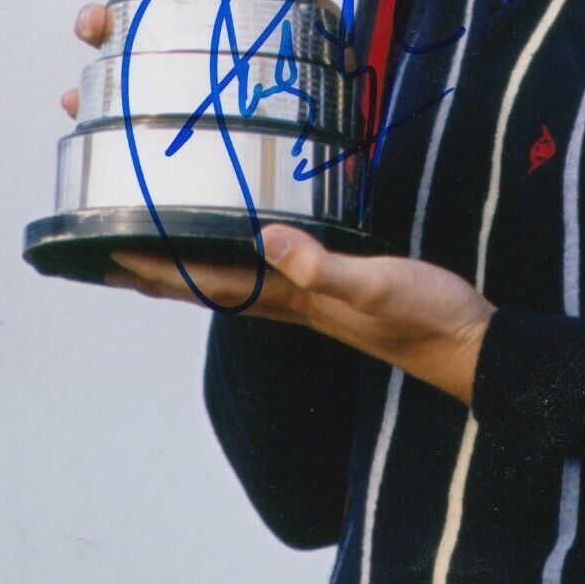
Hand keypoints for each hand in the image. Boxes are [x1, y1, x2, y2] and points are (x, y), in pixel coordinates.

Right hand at [61, 0, 337, 118]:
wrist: (312, 140)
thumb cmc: (317, 76)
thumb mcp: (321, 29)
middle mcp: (191, 14)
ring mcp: (166, 55)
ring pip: (118, 26)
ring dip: (99, 18)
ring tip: (94, 24)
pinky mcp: (148, 101)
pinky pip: (108, 93)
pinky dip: (86, 93)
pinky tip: (76, 97)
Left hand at [108, 227, 495, 406]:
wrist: (469, 346)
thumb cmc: (427, 315)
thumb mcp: (378, 281)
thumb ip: (324, 265)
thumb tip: (268, 237)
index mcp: (297, 300)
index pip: (214, 283)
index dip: (163, 271)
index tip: (114, 256)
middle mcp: (296, 304)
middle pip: (213, 288)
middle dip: (163, 273)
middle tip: (114, 257)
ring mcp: (315, 301)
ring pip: (238, 284)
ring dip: (196, 271)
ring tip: (164, 252)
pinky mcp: (337, 292)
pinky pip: (272, 277)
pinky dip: (244, 263)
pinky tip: (249, 250)